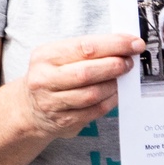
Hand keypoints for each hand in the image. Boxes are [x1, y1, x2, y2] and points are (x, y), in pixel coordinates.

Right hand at [10, 34, 137, 138]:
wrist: (30, 108)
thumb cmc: (51, 75)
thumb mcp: (57, 56)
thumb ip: (85, 52)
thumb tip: (122, 47)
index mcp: (45, 56)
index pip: (84, 47)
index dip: (113, 45)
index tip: (134, 43)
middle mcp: (45, 79)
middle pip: (87, 72)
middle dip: (115, 65)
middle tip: (130, 62)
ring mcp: (53, 103)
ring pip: (92, 94)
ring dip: (113, 85)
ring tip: (122, 77)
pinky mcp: (65, 121)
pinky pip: (95, 111)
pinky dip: (110, 101)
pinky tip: (115, 93)